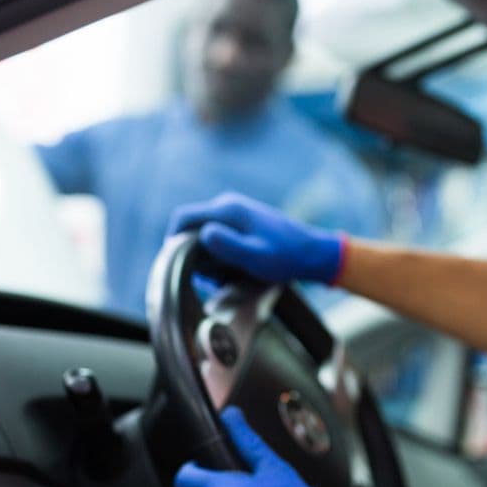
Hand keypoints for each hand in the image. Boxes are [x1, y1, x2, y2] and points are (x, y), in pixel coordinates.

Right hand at [168, 192, 346, 284]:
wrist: (314, 253)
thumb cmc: (286, 256)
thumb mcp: (256, 256)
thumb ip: (228, 245)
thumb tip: (202, 235)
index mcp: (227, 210)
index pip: (183, 218)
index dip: (173, 241)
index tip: (175, 266)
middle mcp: (227, 207)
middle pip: (192, 230)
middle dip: (194, 256)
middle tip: (210, 279)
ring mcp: (234, 215)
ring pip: (205, 238)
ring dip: (208, 260)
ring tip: (227, 279)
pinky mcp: (241, 225)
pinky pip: (219, 241)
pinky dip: (220, 258)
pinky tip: (235, 273)